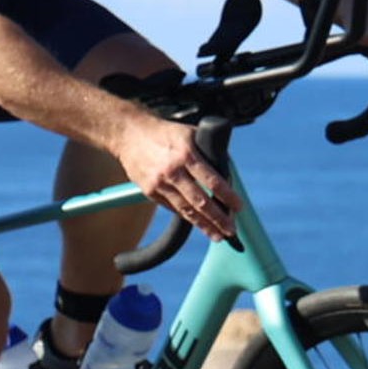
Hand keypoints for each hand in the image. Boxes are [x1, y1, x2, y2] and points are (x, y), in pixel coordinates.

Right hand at [115, 114, 240, 240]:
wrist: (129, 133)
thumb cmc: (164, 133)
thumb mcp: (190, 134)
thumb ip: (207, 152)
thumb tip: (226, 170)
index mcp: (187, 154)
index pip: (212, 180)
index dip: (227, 196)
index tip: (238, 207)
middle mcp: (174, 171)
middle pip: (201, 201)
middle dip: (218, 218)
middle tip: (231, 230)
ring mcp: (160, 183)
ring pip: (186, 210)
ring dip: (203, 225)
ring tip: (217, 235)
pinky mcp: (150, 191)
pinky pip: (172, 207)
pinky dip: (186, 215)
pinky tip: (197, 222)